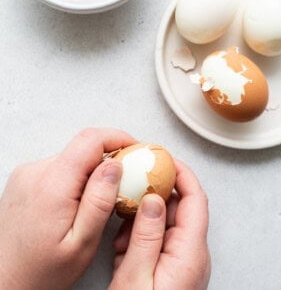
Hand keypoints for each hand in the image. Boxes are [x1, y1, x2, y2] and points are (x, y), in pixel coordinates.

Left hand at [0, 128, 135, 289]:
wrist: (4, 278)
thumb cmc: (42, 270)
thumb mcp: (82, 243)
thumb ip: (100, 201)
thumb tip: (116, 166)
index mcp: (52, 185)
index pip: (90, 140)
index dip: (118, 138)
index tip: (135, 149)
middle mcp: (36, 172)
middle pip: (83, 147)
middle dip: (110, 157)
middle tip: (126, 179)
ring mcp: (28, 173)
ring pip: (74, 157)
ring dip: (93, 169)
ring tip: (101, 196)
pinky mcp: (27, 178)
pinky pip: (62, 166)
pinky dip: (78, 175)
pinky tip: (81, 199)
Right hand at [110, 160, 210, 289]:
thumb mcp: (135, 277)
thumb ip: (146, 236)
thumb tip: (153, 199)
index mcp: (190, 252)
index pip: (195, 199)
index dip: (182, 174)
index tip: (164, 159)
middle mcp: (192, 252)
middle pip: (178, 207)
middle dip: (152, 197)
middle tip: (130, 190)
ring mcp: (183, 258)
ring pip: (165, 221)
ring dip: (142, 220)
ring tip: (122, 235)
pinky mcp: (173, 263)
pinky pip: (159, 236)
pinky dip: (141, 234)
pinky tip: (125, 248)